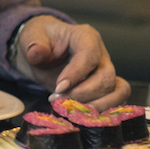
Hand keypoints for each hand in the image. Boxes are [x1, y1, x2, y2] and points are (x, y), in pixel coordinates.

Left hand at [14, 15, 129, 109]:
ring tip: (70, 107)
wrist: (43, 49)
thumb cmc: (41, 40)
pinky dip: (102, 110)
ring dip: (94, 105)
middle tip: (59, 99)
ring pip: (116, 91)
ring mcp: (107, 70)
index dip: (76, 74)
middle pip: (105, 78)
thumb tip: (36, 52)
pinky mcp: (108, 86)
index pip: (89, 56)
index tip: (59, 88)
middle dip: (82, 93)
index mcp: (85, 36)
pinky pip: (117, 100)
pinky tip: (81, 112)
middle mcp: (101, 53)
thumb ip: (34, 45)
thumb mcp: (32, 38)